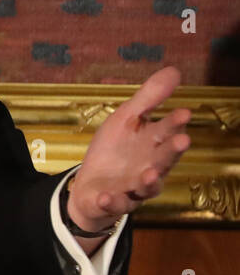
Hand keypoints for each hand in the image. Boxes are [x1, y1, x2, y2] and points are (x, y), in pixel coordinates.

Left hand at [68, 66, 191, 231]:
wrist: (91, 185)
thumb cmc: (115, 150)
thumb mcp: (126, 119)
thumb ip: (149, 98)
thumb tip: (175, 70)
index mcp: (153, 145)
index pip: (167, 132)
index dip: (174, 123)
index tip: (183, 112)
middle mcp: (150, 167)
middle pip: (164, 160)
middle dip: (172, 151)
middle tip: (183, 141)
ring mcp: (134, 188)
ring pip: (146, 186)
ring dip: (150, 180)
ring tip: (150, 173)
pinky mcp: (114, 202)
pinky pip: (114, 204)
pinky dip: (110, 201)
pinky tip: (104, 196)